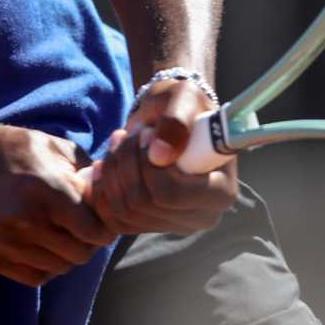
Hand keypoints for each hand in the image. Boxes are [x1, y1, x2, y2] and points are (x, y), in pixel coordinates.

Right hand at [0, 124, 114, 285]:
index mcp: (47, 189)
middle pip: (80, 254)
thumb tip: (106, 193)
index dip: (104, 229)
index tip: (100, 223)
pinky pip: (35, 277)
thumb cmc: (11, 152)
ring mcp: (7, 243)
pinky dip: (46, 268)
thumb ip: (84, 170)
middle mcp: (28, 220)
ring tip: (61, 237)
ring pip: (60, 268)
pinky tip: (43, 248)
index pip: (94, 231)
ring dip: (66, 256)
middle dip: (88, 244)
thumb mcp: (50, 146)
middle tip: (83, 231)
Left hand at [85, 80, 237, 235]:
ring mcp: (174, 225)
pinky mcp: (150, 227)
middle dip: (125, 163)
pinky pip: (114, 220)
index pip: (170, 194)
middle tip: (126, 134)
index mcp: (221, 192)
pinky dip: (102, 190)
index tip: (145, 134)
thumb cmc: (182, 105)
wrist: (169, 118)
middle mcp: (202, 216)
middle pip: (143, 204)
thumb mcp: (184, 97)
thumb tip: (160, 156)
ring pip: (124, 212)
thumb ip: (176, 121)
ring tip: (118, 142)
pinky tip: (107, 164)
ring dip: (112, 172)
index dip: (146, 165)